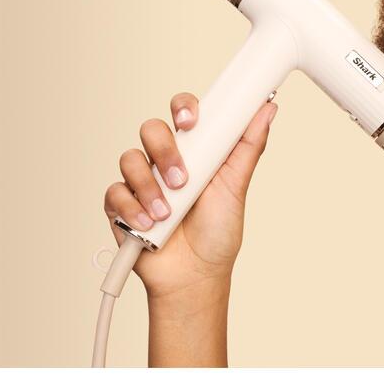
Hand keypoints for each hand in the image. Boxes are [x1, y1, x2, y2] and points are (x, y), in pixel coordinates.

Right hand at [103, 91, 278, 299]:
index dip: (183, 108)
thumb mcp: (237, 185)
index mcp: (195, 150)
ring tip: (167, 211)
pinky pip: (115, 192)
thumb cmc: (217, 230)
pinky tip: (149, 224)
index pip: (184, 113)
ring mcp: (142, 181)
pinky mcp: (121, 205)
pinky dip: (132, 208)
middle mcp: (166, 161)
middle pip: (152, 129)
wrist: (195, 276)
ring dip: (150, 186)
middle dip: (165, 151)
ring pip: (130, 158)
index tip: (190, 121)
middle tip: (182, 178)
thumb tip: (268, 109)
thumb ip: (249, 145)